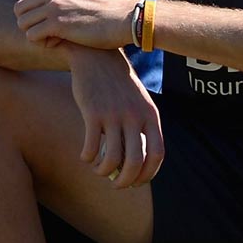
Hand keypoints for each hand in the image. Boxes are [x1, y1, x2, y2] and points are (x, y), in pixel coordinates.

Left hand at [14, 0, 135, 50]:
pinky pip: (32, 35)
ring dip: (34, 34)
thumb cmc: (106, 12)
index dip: (32, 12)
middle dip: (29, 23)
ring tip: (52, 38)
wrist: (124, 19)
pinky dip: (41, 43)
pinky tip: (57, 44)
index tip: (46, 21)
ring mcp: (54, 6)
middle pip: (19, 9)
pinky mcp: (57, 24)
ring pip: (23, 22)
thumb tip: (48, 4)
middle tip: (45, 33)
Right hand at [66, 47, 162, 187]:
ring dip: (103, 171)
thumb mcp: (138, 103)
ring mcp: (114, 115)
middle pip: (134, 162)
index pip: (157, 155)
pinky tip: (85, 156)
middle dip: (125, 181)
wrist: (97, 57)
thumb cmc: (118, 85)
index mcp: (150, 116)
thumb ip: (141, 128)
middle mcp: (135, 117)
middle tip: (116, 185)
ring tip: (98, 170)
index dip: (148, 174)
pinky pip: (91, 145)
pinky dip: (88, 157)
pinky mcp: (93, 113)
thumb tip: (137, 162)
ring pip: (111, 158)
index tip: (137, 182)